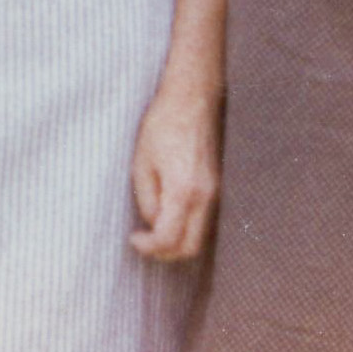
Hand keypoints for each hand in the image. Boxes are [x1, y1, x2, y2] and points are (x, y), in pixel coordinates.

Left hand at [128, 83, 219, 261]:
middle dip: (164, 252)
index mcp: (184, 191)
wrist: (192, 99)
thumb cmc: (163, 125)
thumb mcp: (142, 165)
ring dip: (177, 241)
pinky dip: (187, 228)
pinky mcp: (218, 187)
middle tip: (144, 241)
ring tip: (154, 228)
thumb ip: (148, 201)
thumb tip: (153, 224)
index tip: (134, 238)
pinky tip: (169, 215)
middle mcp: (206, 196)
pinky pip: (204, 221)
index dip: (148, 247)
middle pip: (190, 248)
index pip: (169, 240)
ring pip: (200, 237)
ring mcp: (216, 192)